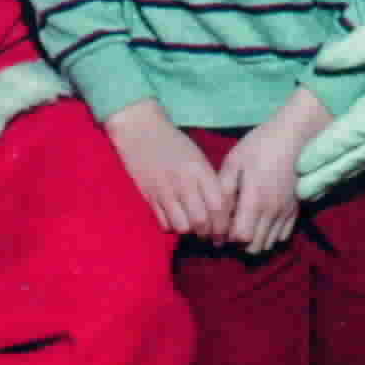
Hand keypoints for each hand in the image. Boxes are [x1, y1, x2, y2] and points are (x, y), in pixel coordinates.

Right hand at [105, 99, 231, 239]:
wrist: (139, 130)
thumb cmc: (173, 142)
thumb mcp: (197, 157)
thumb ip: (209, 181)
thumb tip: (222, 209)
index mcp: (199, 170)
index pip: (218, 205)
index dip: (224, 223)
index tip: (225, 229)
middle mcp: (183, 182)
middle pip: (201, 221)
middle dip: (208, 233)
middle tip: (210, 234)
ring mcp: (164, 191)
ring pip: (182, 227)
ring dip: (190, 231)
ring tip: (192, 226)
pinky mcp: (148, 197)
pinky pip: (164, 223)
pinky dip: (172, 227)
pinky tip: (174, 219)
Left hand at [222, 89, 330, 252]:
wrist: (293, 138)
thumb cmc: (259, 146)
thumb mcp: (234, 161)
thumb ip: (223, 188)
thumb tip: (214, 212)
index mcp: (255, 199)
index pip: (241, 237)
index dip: (227, 237)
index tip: (219, 227)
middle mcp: (272, 211)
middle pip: (255, 247)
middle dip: (238, 244)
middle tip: (228, 229)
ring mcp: (285, 213)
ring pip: (269, 244)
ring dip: (254, 242)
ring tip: (243, 227)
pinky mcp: (294, 210)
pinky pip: (283, 236)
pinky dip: (270, 236)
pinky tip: (260, 223)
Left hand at [297, 0, 364, 200]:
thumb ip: (352, 49)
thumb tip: (322, 62)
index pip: (351, 133)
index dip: (325, 151)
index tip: (299, 167)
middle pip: (359, 154)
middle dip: (329, 175)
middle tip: (301, 195)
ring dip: (344, 174)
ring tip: (319, 190)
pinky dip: (362, 163)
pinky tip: (350, 169)